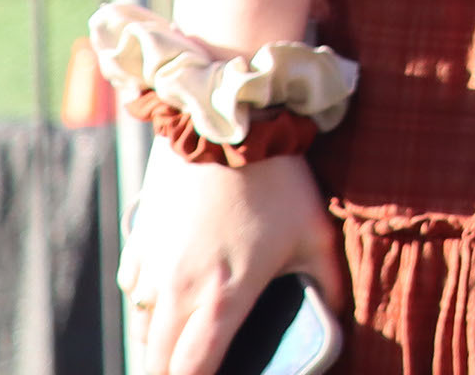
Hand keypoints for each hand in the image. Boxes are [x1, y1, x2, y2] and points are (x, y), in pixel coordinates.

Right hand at [123, 152, 348, 374]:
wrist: (226, 125)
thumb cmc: (278, 182)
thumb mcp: (316, 233)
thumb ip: (328, 283)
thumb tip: (338, 317)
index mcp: (223, 297)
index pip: (193, 371)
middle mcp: (178, 291)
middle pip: (158, 363)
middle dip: (173, 374)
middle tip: (199, 368)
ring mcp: (153, 268)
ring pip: (144, 332)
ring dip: (160, 347)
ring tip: (186, 346)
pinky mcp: (140, 244)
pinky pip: (136, 294)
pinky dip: (151, 309)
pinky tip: (174, 302)